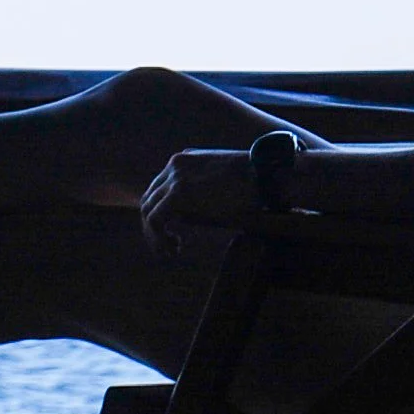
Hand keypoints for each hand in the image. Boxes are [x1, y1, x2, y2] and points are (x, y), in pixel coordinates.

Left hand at [139, 148, 262, 256]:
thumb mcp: (218, 188)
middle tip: (167, 248)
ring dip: (154, 235)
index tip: (174, 235)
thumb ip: (196, 197)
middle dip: (153, 228)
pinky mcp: (180, 192)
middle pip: (149, 199)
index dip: (160, 215)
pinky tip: (174, 248)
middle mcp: (175, 165)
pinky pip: (155, 218)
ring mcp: (175, 176)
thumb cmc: (249, 186)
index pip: (158, 189)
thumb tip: (179, 219)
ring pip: (148, 210)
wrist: (264, 175)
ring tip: (169, 252)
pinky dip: (159, 237)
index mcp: (183, 161)